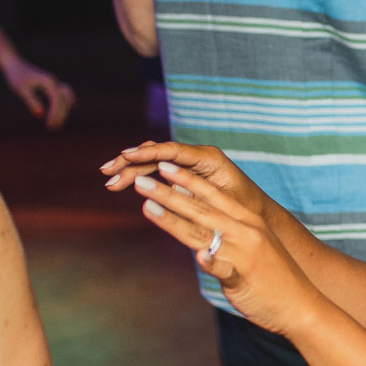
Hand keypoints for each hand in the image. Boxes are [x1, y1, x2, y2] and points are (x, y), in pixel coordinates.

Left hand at [0, 57, 74, 129]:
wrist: (15, 64)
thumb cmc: (16, 76)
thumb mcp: (21, 89)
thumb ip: (31, 101)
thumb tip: (40, 115)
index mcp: (48, 81)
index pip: (57, 99)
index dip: (55, 112)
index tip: (49, 124)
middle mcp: (55, 82)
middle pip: (65, 100)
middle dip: (61, 114)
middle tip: (53, 127)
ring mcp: (56, 84)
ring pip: (67, 100)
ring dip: (64, 112)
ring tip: (56, 125)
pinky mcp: (54, 87)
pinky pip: (64, 99)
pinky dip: (63, 108)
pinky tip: (55, 117)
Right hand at [102, 140, 270, 221]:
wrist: (258, 216)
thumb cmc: (246, 211)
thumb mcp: (224, 205)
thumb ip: (199, 197)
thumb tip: (172, 192)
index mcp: (210, 159)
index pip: (174, 150)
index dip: (148, 153)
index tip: (125, 157)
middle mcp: (198, 157)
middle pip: (159, 153)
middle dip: (132, 162)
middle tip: (108, 172)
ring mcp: (190, 164)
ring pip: (154, 161)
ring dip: (131, 169)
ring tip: (110, 180)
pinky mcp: (184, 175)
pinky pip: (157, 170)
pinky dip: (140, 176)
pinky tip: (121, 182)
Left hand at [127, 159, 320, 335]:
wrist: (302, 306)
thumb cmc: (275, 278)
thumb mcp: (255, 247)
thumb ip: (229, 235)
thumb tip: (202, 229)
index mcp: (248, 222)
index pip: (212, 195)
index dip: (186, 180)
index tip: (162, 165)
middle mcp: (246, 232)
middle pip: (200, 210)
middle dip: (168, 193)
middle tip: (140, 179)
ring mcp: (245, 255)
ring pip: (203, 233)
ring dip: (173, 219)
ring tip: (146, 205)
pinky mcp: (243, 280)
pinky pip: (224, 270)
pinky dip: (212, 263)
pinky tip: (199, 256)